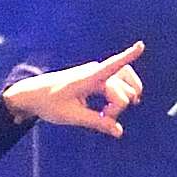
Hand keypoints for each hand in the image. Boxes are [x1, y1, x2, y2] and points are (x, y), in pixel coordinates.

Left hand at [2, 41, 148, 138]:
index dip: (128, 56)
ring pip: (125, 85)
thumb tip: (119, 132)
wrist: (35, 94)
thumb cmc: (50, 103)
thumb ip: (97, 123)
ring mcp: (98, 73)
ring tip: (109, 114)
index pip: (112, 66)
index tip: (141, 45)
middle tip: (102, 119)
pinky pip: (119, 82)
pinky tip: (114, 109)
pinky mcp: (97, 77)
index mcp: (88, 79)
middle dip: (118, 108)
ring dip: (123, 101)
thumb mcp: (72, 116)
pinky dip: (121, 95)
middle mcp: (95, 72)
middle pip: (122, 91)